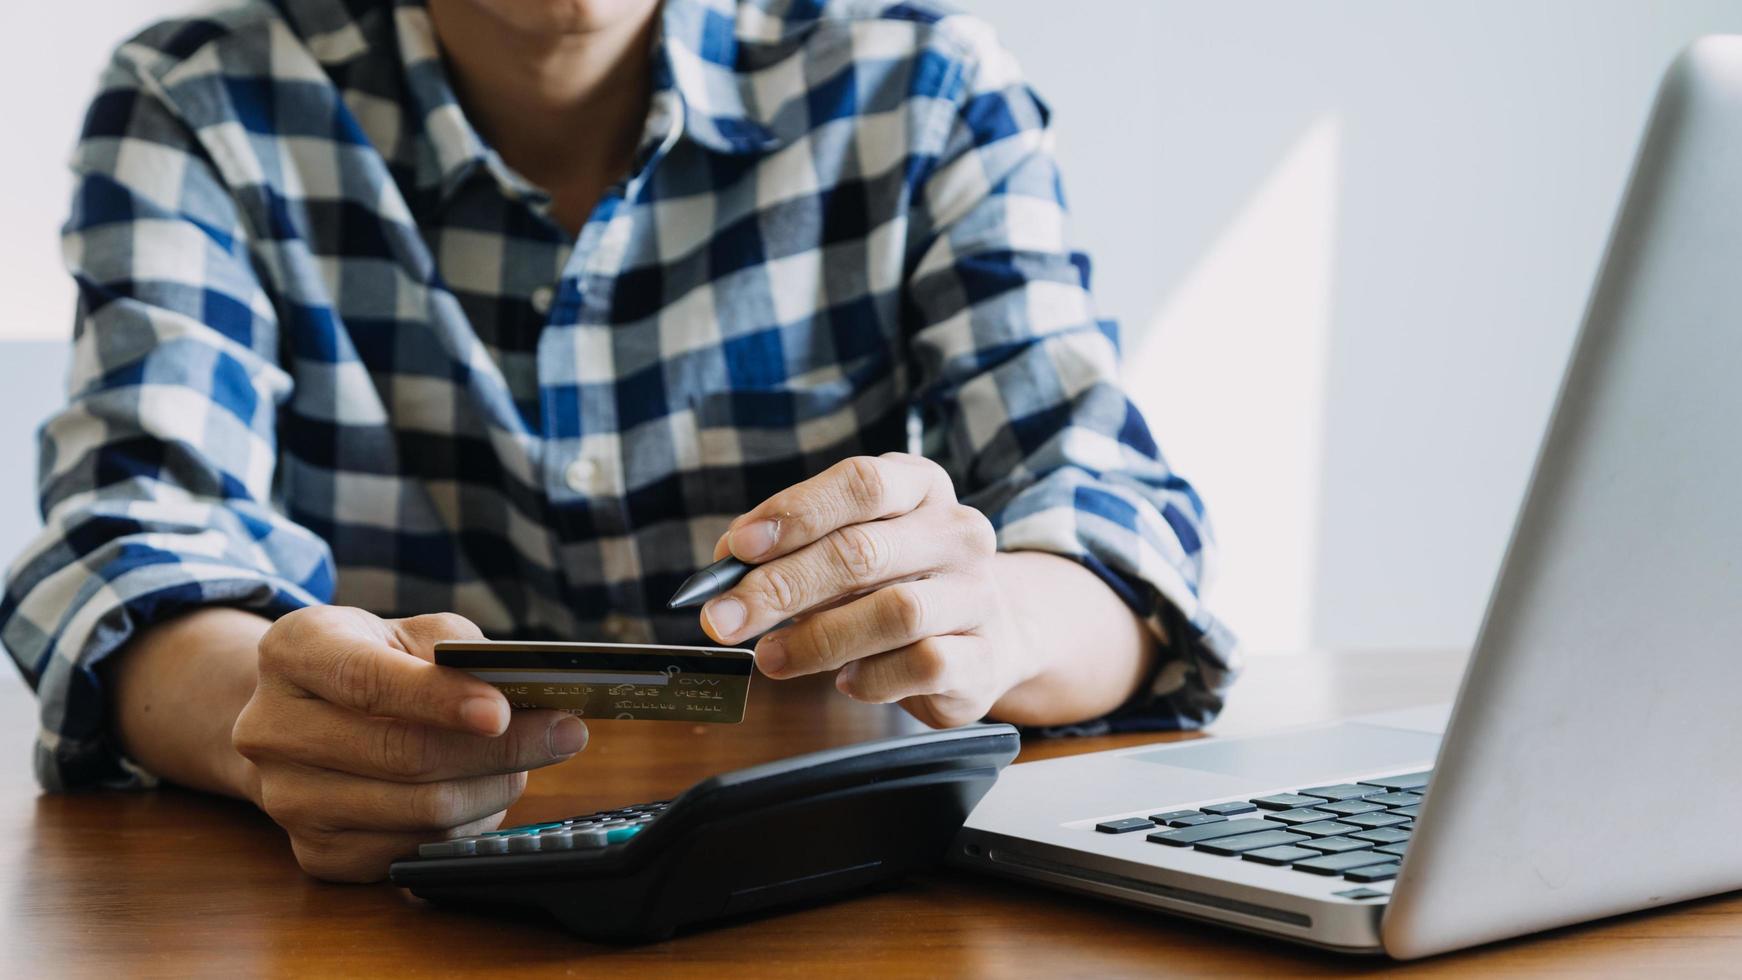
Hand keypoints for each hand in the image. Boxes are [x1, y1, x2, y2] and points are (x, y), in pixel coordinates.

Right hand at [231, 607, 586, 880]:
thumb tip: (523, 697)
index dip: (439, 699)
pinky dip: (466, 825)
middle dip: (499, 747)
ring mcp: (287, 800)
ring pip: (419, 811)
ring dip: (493, 787)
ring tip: (526, 762)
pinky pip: (415, 850)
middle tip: (564, 733)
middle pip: (402, 754)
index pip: (367, 680)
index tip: (501, 709)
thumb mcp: (408, 631)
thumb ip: (458, 652)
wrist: (305, 718)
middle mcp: (271, 728)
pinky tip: (480, 793)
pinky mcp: (315, 854)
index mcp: (293, 652)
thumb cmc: (376, 663)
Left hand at [698, 453, 1036, 727]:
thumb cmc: (897, 583)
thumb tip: (727, 567)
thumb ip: (791, 551)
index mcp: (921, 487)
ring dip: (818, 639)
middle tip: (725, 619)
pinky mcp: (984, 656)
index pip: (860, 484)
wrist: (988, 635)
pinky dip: (873, 677)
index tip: (739, 548)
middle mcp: (957, 532)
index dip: (795, 513)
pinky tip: (847, 681)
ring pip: (895, 611)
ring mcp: (977, 594)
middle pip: (863, 552)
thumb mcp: (847, 548)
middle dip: (782, 587)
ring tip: (771, 657)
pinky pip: (923, 665)